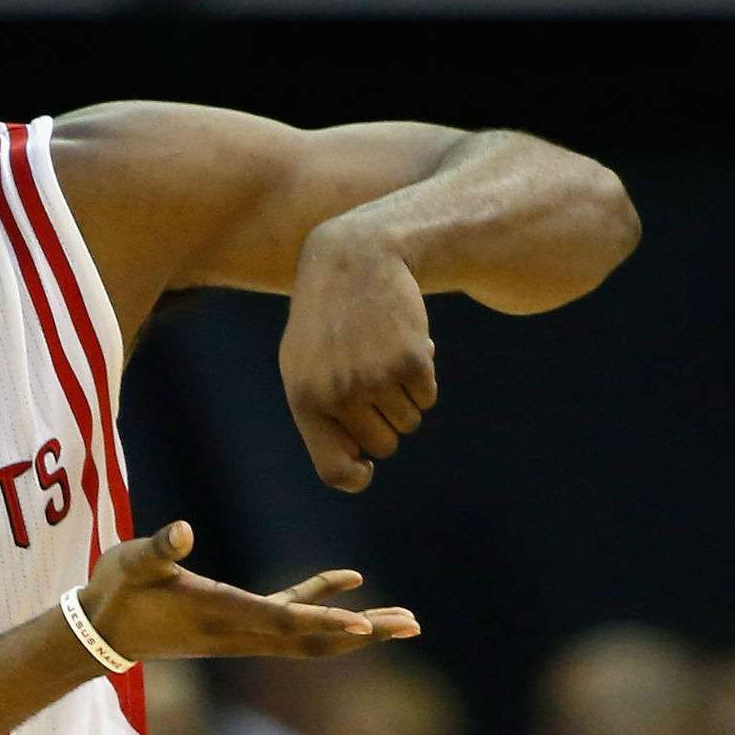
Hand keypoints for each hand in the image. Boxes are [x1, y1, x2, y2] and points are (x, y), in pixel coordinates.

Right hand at [78, 522, 417, 664]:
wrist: (102, 630)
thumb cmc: (118, 592)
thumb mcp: (131, 563)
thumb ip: (158, 548)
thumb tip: (181, 531)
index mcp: (221, 612)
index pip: (283, 621)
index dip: (324, 620)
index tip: (365, 625)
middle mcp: (242, 629)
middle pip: (315, 639)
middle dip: (364, 633)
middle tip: (412, 624)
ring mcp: (245, 629)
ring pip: (313, 634)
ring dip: (358, 627)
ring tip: (403, 619)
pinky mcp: (241, 618)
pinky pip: (294, 613)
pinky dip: (324, 598)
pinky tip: (352, 578)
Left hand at [279, 225, 438, 491]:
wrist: (356, 259)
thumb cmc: (329, 319)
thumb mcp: (305, 363)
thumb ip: (323, 412)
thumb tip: (359, 462)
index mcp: (305, 399)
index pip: (334, 469)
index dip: (356, 475)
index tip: (366, 467)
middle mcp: (337, 394)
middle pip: (383, 447)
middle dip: (384, 420)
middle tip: (371, 377)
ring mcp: (374, 379)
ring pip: (409, 422)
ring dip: (404, 396)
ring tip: (382, 353)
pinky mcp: (410, 361)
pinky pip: (428, 397)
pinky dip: (423, 378)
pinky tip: (404, 342)